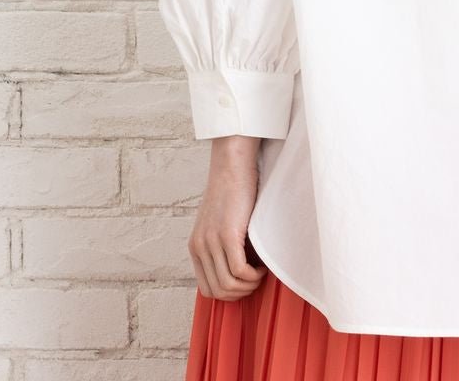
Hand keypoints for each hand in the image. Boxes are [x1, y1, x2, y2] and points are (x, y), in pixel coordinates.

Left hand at [189, 135, 268, 300]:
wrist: (233, 166)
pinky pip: (239, 272)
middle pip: (217, 292)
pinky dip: (254, 275)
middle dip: (240, 293)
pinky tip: (262, 265)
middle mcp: (200, 247)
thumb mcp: (219, 222)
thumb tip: (238, 271)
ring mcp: (212, 242)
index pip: (206, 289)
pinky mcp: (227, 235)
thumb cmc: (234, 191)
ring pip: (228, 285)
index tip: (246, 282)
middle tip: (256, 279)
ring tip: (261, 272)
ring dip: (249, 285)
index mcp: (196, 247)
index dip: (229, 293)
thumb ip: (221, 245)